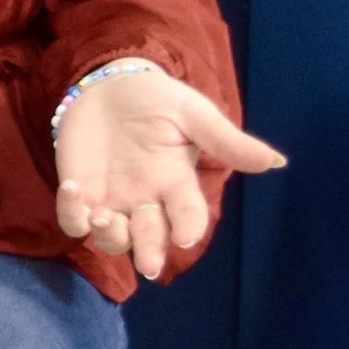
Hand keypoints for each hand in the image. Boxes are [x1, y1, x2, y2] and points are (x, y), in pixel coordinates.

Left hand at [53, 66, 284, 279]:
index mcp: (176, 183)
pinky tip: (73, 189)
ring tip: (105, 218)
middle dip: (150, 251)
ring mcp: (111, 199)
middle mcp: (146, 200)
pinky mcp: (79, 192)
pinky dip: (71, 212)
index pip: (188, 215)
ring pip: (113, 238)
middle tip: (149, 264)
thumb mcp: (194, 115)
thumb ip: (227, 141)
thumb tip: (276, 162)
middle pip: (150, 237)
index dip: (188, 228)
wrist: (110, 84)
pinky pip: (73, 218)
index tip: (186, 238)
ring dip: (110, 236)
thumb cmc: (158, 101)